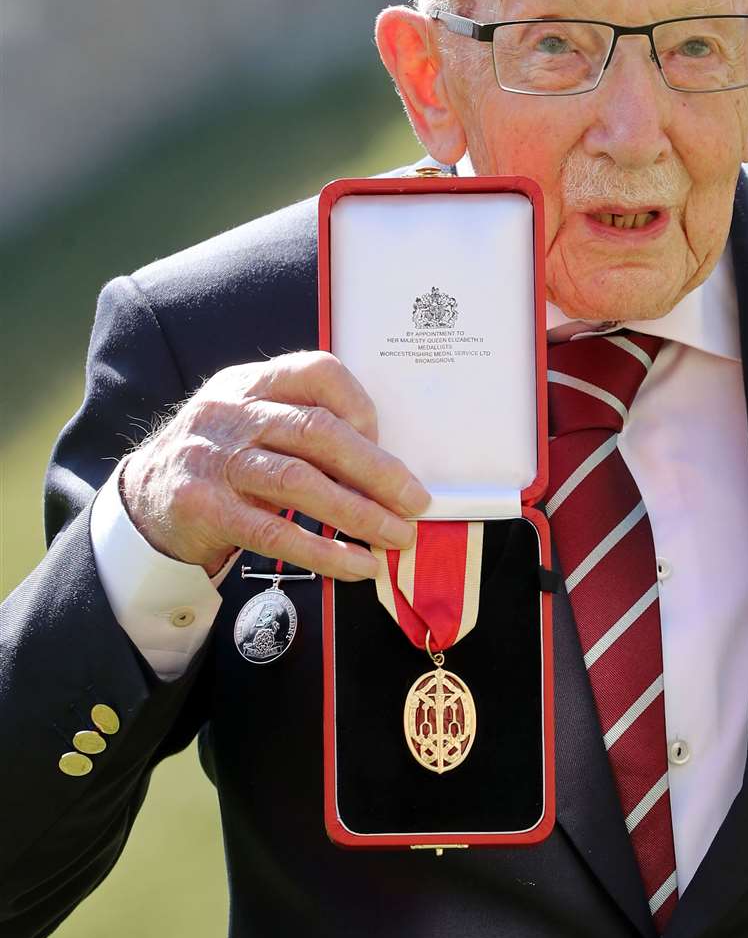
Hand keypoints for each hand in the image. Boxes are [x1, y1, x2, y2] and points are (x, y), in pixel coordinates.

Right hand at [119, 351, 429, 579]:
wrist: (143, 501)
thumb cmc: (220, 462)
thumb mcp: (253, 425)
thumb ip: (305, 429)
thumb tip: (387, 468)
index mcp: (252, 383)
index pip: (317, 372)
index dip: (360, 405)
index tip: (386, 442)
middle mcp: (232, 413)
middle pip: (318, 432)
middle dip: (377, 470)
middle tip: (415, 502)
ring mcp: (215, 459)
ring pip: (300, 482)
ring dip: (359, 514)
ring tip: (397, 537)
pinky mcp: (204, 507)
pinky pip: (275, 531)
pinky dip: (324, 550)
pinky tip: (357, 565)